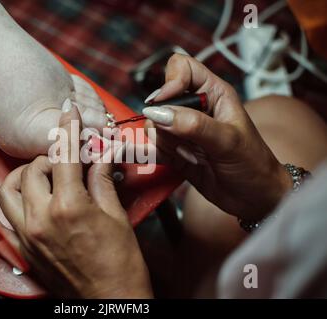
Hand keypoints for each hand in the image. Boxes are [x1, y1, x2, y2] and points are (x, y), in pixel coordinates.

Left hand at [0, 105, 151, 297]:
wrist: (109, 299)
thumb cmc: (119, 264)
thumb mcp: (115, 216)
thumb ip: (102, 180)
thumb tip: (101, 155)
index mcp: (69, 207)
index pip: (64, 156)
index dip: (68, 130)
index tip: (69, 114)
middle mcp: (41, 218)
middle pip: (33, 169)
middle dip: (50, 157)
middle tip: (65, 159)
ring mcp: (28, 234)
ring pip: (9, 188)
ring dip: (24, 175)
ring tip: (43, 176)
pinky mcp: (23, 247)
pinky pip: (0, 218)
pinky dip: (1, 201)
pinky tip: (7, 195)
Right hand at [142, 53, 292, 220]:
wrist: (254, 199)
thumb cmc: (254, 164)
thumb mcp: (228, 141)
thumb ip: (194, 125)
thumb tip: (159, 113)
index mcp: (213, 94)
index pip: (182, 68)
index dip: (170, 82)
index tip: (165, 104)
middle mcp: (195, 109)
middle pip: (161, 100)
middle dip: (164, 121)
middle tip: (182, 139)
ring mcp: (183, 131)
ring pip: (154, 125)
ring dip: (165, 142)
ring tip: (189, 156)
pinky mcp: (175, 151)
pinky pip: (152, 146)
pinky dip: (150, 153)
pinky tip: (163, 159)